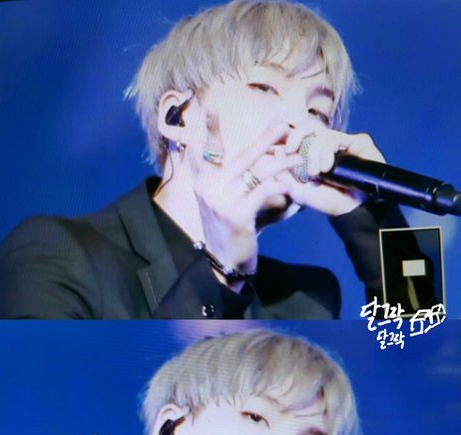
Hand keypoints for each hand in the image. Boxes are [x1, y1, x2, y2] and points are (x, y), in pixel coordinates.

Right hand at [192, 117, 310, 277]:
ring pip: (257, 172)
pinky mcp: (237, 214)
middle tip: (283, 123)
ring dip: (282, 162)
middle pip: (241, 156)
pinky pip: (264, 192)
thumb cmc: (229, 228)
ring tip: (299, 156)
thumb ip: (229, 179)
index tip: (212, 106)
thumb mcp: (223, 200)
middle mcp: (208, 187)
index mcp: (203, 181)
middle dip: (265, 139)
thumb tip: (249, 157)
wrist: (224, 259)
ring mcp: (222, 199)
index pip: (204, 149)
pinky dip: (282, 186)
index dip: (210, 130)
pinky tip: (294, 185)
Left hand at [277, 122, 386, 215]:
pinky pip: (335, 137)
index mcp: (315, 154)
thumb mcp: (298, 191)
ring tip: (317, 172)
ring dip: (314, 153)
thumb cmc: (326, 201)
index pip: (300, 135)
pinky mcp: (358, 142)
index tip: (285, 148)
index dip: (290, 136)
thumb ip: (284, 174)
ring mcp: (343, 143)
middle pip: (309, 126)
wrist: (350, 210)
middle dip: (297, 135)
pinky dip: (327, 151)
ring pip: (321, 134)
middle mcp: (329, 146)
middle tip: (291, 149)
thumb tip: (275, 152)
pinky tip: (327, 168)